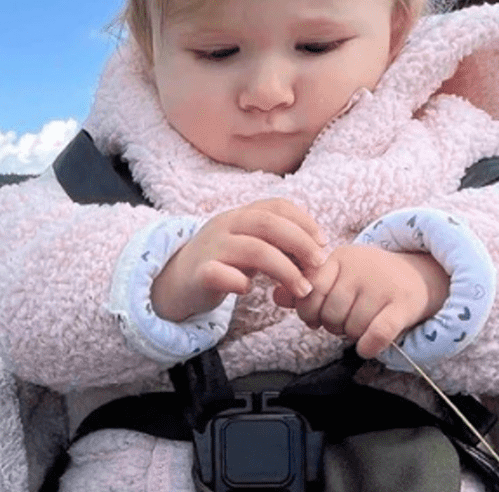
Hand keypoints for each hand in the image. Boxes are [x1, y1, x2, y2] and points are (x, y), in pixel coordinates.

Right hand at [151, 198, 327, 320]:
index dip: (304, 222)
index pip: (276, 206)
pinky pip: (220, 274)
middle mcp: (225, 225)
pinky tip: (248, 291)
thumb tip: (317, 251)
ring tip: (302, 289)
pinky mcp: (197, 274)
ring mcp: (210, 248)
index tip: (323, 243)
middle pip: (268, 224)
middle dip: (300, 243)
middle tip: (319, 265)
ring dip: (284, 269)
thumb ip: (277, 243)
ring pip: (252, 250)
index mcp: (240, 215)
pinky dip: (239, 282)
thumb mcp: (250, 246)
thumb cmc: (223, 264)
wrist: (175, 282)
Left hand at [273, 244, 449, 358]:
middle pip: (329, 313)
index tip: (317, 316)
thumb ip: (307, 287)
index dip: (308, 311)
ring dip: (353, 336)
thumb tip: (276, 296)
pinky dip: (369, 346)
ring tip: (362, 325)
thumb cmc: (370, 281)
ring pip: (351, 328)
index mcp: (340, 258)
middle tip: (345, 321)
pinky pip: (377, 334)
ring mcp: (383, 285)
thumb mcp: (339, 276)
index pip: (310, 290)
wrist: (420, 276)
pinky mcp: (403, 304)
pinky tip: (368, 347)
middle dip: (333, 325)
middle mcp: (360, 268)